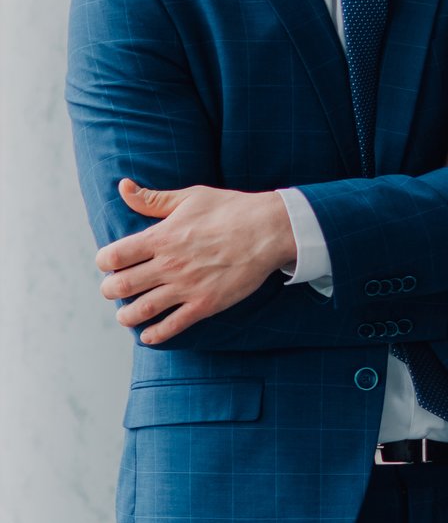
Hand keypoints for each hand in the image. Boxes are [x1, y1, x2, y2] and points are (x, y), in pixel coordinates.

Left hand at [97, 180, 296, 340]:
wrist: (269, 230)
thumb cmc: (230, 209)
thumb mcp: (190, 197)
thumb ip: (153, 199)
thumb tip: (123, 186)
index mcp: (161, 237)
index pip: (113, 256)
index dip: (104, 262)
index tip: (109, 263)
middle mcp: (169, 264)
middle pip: (121, 286)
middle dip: (110, 290)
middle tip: (113, 290)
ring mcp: (187, 286)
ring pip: (141, 310)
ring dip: (126, 316)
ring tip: (125, 315)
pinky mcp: (205, 304)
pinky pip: (172, 325)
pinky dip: (155, 334)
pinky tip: (148, 335)